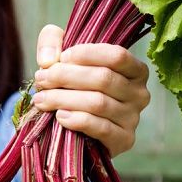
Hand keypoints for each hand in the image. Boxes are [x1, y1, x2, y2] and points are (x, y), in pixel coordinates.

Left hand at [31, 24, 150, 156]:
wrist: (76, 128)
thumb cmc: (73, 86)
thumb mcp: (63, 56)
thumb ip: (52, 41)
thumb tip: (48, 59)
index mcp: (134, 69)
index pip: (117, 56)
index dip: (86, 54)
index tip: (60, 59)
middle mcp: (139, 93)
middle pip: (104, 79)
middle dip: (67, 77)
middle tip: (42, 79)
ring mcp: (133, 118)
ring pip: (98, 103)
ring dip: (64, 99)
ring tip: (42, 99)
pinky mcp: (124, 139)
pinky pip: (101, 128)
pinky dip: (77, 120)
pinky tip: (60, 116)